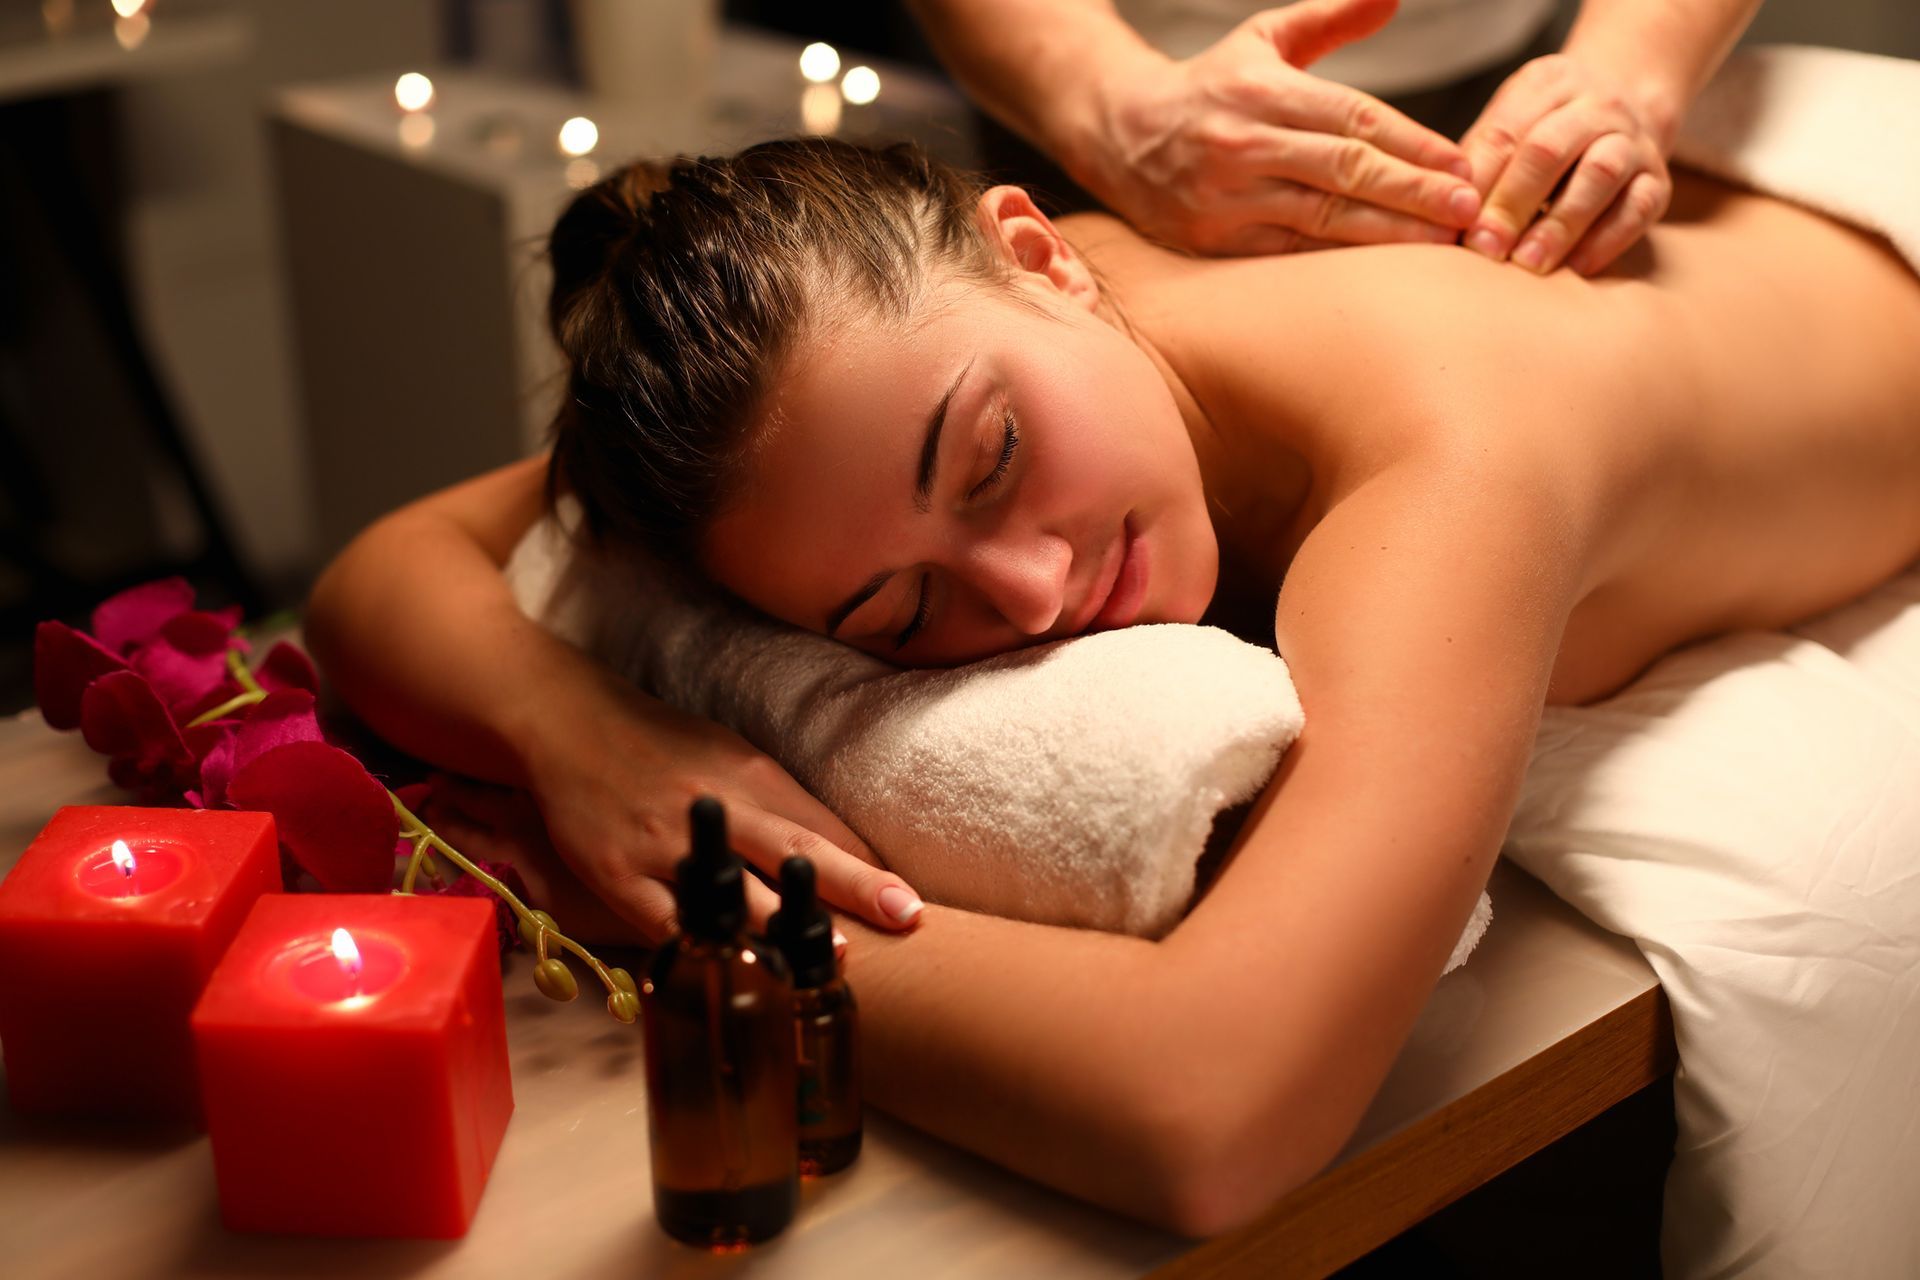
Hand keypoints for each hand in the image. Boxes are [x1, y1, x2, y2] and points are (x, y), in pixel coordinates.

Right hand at [518, 673, 922, 945]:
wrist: (570, 723)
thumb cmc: (666, 747)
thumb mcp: (734, 759)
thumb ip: (784, 807)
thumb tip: (848, 856)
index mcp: (753, 777)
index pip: (823, 827)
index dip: (869, 867)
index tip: (912, 903)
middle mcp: (717, 807)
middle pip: (796, 851)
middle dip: (855, 886)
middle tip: (905, 915)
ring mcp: (666, 844)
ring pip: (734, 894)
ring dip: (785, 933)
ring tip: (833, 966)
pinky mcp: (620, 875)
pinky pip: (666, 924)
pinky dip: (702, 952)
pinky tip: (733, 981)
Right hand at [1077, 0, 1479, 255]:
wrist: (1119, 135)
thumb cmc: (1210, 87)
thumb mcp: (1263, 39)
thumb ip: (1329, 18)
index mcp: (1260, 90)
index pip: (1352, 118)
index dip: (1411, 144)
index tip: (1460, 164)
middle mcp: (1242, 143)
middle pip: (1343, 171)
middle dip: (1412, 192)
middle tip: (1468, 210)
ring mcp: (1225, 198)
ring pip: (1320, 220)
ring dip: (1386, 235)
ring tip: (1440, 244)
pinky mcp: (1213, 241)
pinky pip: (1287, 255)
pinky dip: (1337, 264)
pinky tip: (1381, 270)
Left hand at [1459, 53, 1672, 275]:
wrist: (1630, 106)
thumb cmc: (1544, 129)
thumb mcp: (1511, 123)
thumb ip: (1479, 161)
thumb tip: (1442, 215)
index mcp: (1547, 83)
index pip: (1506, 131)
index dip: (1479, 180)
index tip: (1455, 222)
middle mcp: (1596, 105)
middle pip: (1550, 149)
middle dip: (1513, 202)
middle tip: (1485, 248)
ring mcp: (1633, 140)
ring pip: (1600, 174)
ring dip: (1560, 223)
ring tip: (1528, 263)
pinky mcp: (1657, 178)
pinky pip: (1638, 207)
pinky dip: (1607, 240)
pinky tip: (1575, 268)